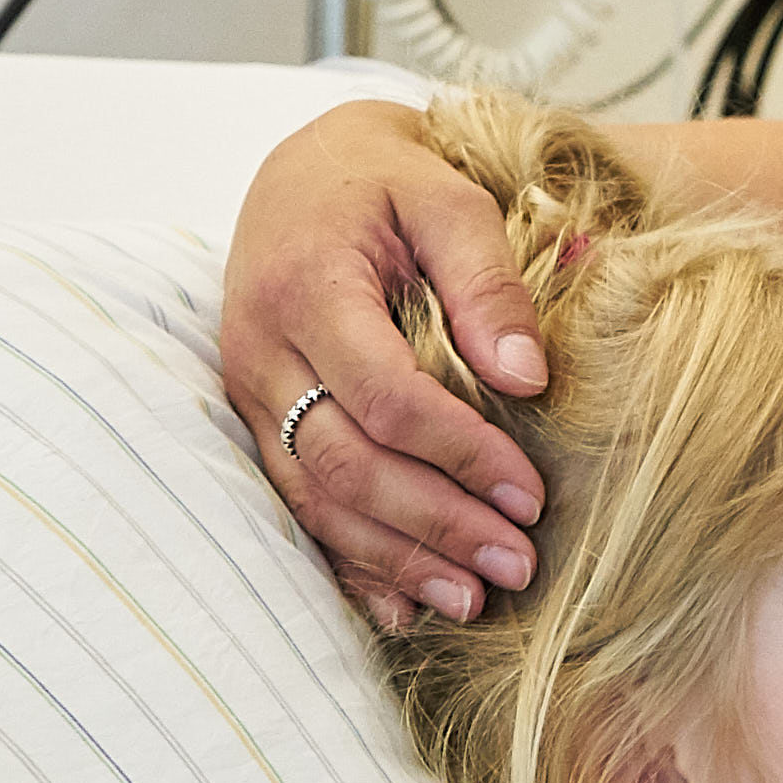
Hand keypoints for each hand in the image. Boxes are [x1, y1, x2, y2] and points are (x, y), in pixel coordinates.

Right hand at [223, 98, 550, 630]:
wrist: (305, 174)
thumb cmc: (388, 183)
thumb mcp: (449, 199)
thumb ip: (489, 282)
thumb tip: (528, 379)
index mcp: (306, 288)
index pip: (384, 395)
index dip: (460, 453)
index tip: (532, 494)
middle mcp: (260, 351)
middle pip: (343, 463)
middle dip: (434, 523)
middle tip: (517, 564)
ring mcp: (250, 395)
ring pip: (313, 500)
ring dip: (394, 559)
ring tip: (475, 600)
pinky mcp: (258, 424)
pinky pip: (293, 508)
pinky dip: (348, 563)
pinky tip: (403, 607)